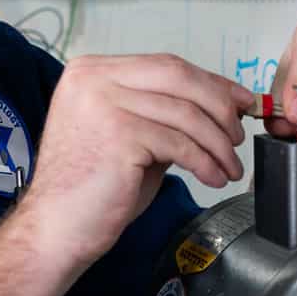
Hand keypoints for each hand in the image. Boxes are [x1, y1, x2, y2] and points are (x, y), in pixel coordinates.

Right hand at [17, 54, 251, 267]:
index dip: (211, 83)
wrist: (56, 230)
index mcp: (91, 71)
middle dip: (220, 106)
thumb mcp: (130, 135)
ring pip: (186, 113)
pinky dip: (205, 162)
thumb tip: (221, 104)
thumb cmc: (92, 189)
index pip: (166, 65)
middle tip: (238, 135)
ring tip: (229, 166)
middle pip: (180, 77)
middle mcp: (93, 79)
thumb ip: (164, 112)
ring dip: (218, 143)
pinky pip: (180, 143)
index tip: (240, 100)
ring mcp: (104, 103)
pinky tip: (212, 177)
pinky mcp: (119, 134)